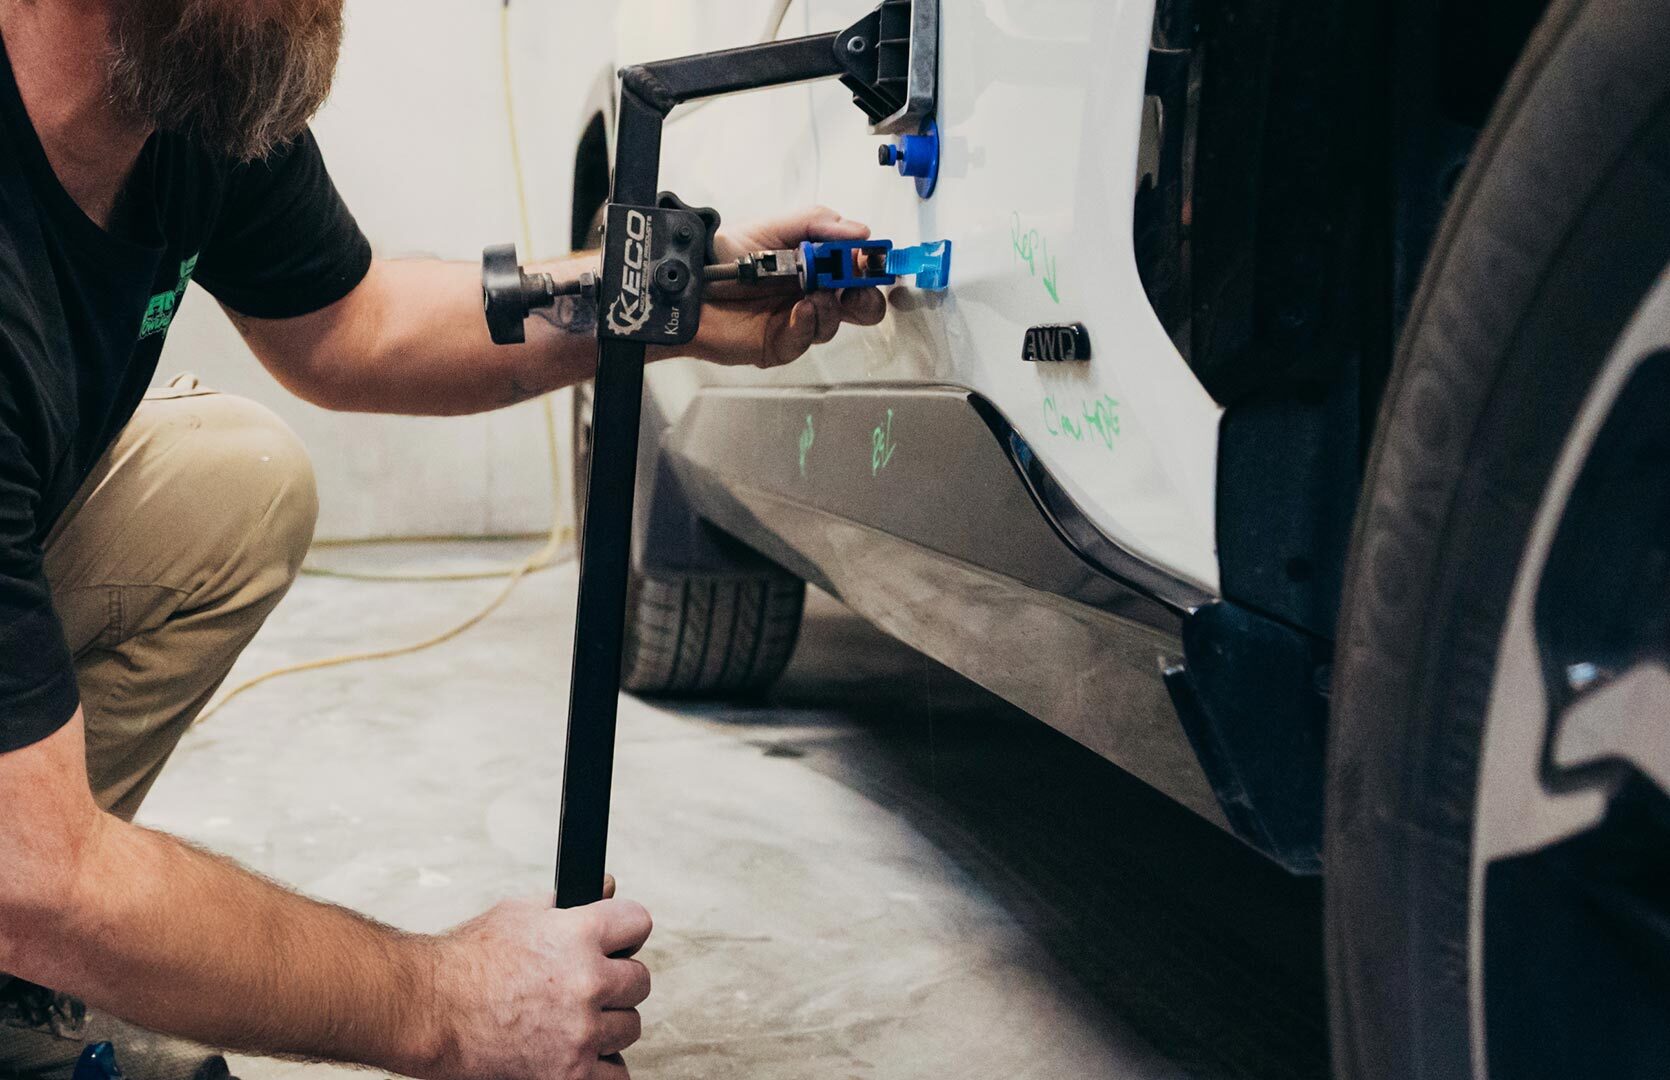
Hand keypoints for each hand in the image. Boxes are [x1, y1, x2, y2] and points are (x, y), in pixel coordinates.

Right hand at [422, 894, 652, 1079]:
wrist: (430, 1012)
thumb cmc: (466, 962)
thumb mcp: (519, 912)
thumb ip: (569, 902)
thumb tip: (607, 887)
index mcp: (579, 935)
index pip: (639, 923)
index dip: (625, 932)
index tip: (616, 942)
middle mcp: (587, 982)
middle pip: (639, 980)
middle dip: (615, 980)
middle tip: (586, 985)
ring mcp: (581, 1032)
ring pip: (630, 1025)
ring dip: (607, 1023)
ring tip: (572, 1019)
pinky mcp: (570, 1074)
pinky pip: (617, 1073)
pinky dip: (600, 1066)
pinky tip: (577, 1052)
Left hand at [687, 206, 887, 367]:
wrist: (691, 281)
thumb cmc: (729, 254)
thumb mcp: (776, 227)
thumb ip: (817, 223)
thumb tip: (860, 231)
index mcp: (818, 266)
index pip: (859, 272)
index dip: (871, 269)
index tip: (872, 261)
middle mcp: (812, 295)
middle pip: (859, 307)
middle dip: (865, 298)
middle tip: (856, 288)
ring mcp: (797, 322)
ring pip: (834, 324)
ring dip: (831, 308)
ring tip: (814, 294)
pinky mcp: (780, 345)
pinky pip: (805, 340)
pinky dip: (807, 324)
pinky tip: (800, 309)